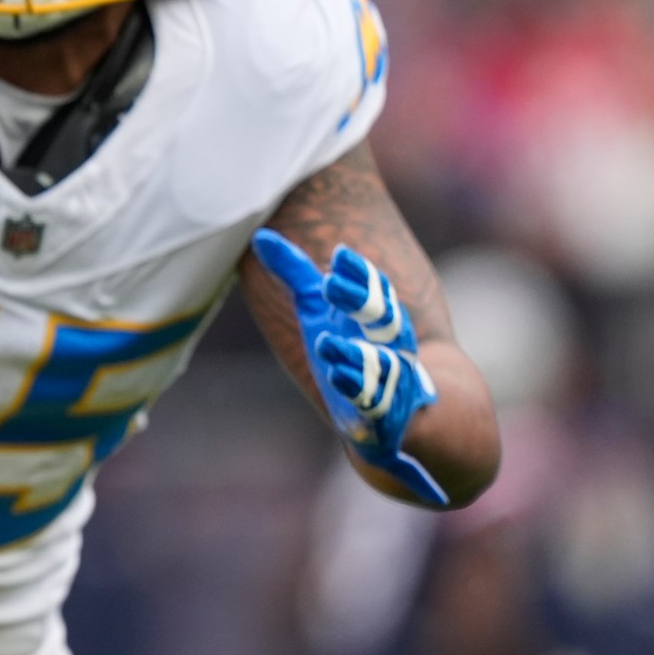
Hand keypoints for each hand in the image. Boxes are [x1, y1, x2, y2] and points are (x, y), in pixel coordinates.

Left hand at [250, 230, 448, 506]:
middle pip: (384, 318)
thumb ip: (297, 274)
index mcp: (379, 319)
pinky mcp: (382, 418)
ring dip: (355, 355)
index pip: (375, 289)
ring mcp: (391, 384)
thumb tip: (261, 235)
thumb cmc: (350, 350)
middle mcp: (391, 348)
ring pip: (382, 366)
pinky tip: (339, 384)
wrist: (392, 417)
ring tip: (328, 344)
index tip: (338, 254)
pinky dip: (360, 398)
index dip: (359, 273)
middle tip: (328, 284)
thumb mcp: (319, 311)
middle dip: (360, 300)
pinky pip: (376, 406)